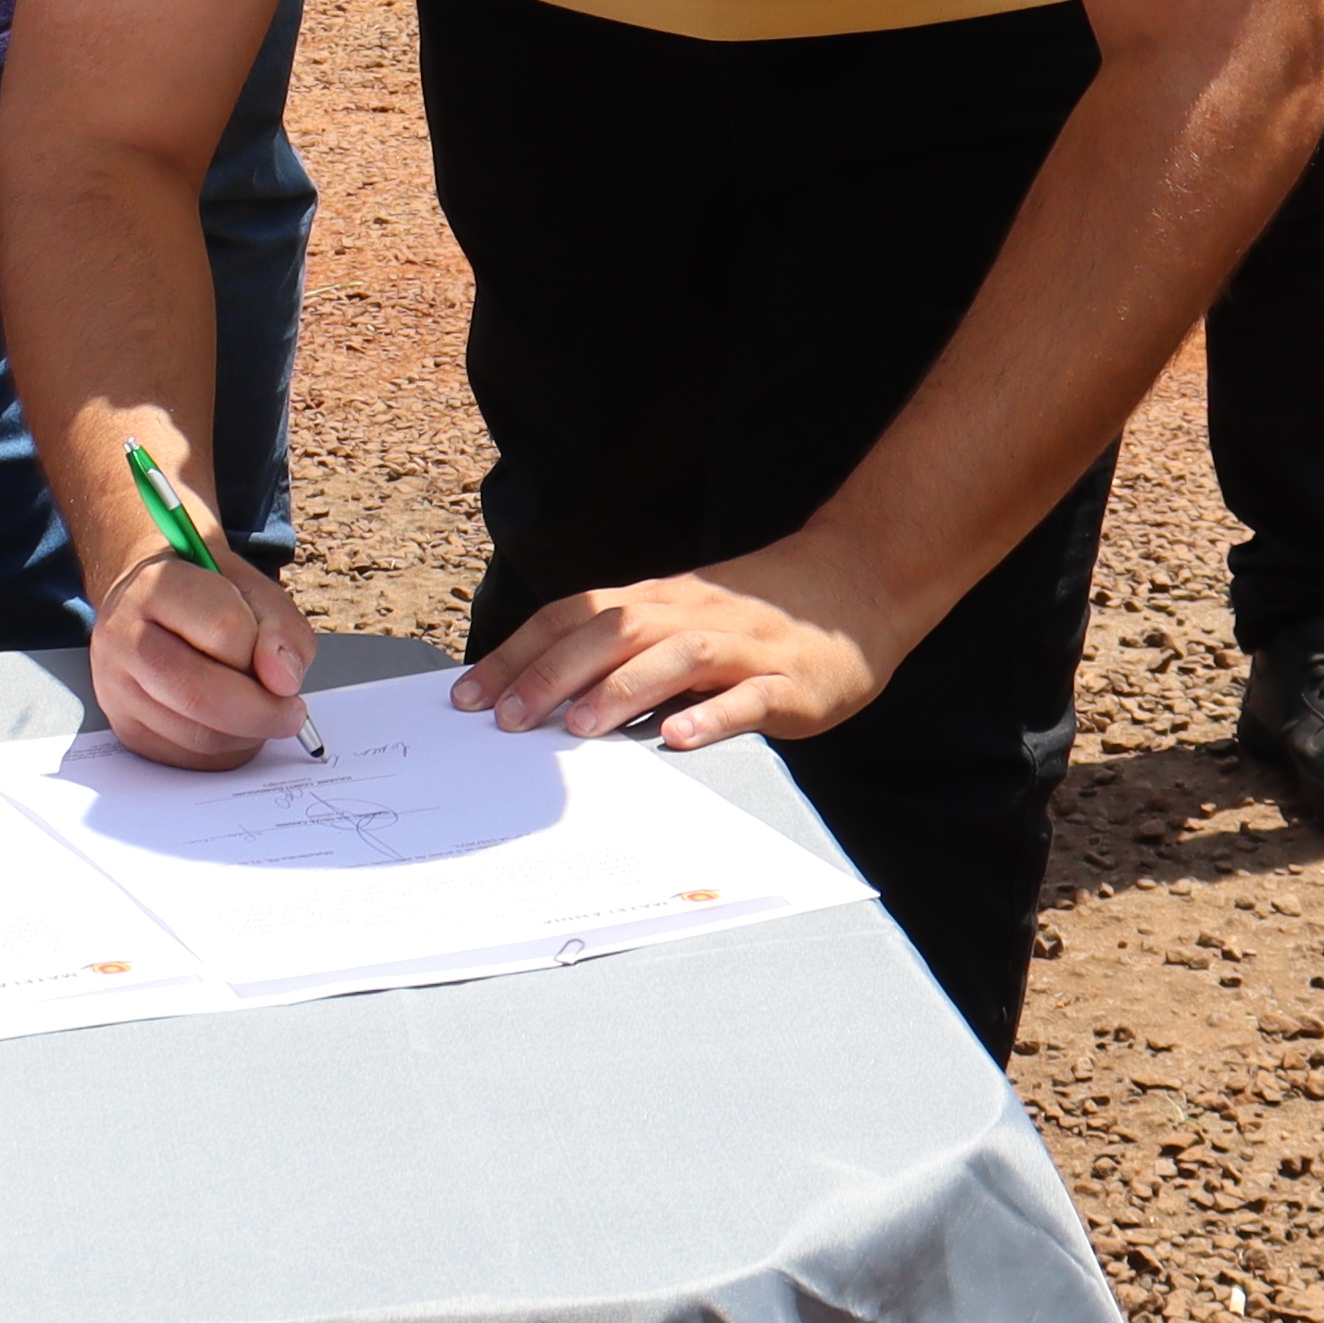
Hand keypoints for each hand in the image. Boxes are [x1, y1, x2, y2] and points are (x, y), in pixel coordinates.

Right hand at [92, 545, 325, 769]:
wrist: (146, 601)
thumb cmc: (204, 594)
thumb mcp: (253, 588)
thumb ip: (281, 627)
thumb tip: (283, 682)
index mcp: (156, 586)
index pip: (222, 629)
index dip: (267, 656)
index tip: (287, 673)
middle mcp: (124, 636)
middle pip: (199, 694)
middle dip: (261, 713)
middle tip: (290, 713)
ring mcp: (116, 687)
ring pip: (196, 735)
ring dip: (246, 735)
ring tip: (259, 711)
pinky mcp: (124, 727)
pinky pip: (188, 758)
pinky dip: (225, 751)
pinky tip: (231, 726)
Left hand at [450, 542, 896, 754]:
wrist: (854, 584)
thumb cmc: (754, 616)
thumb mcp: (680, 623)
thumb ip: (625, 656)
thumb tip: (549, 701)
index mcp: (655, 602)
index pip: (572, 617)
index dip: (518, 653)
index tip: (469, 695)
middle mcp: (689, 614)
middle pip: (612, 633)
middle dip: (552, 675)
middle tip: (506, 721)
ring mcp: (741, 645)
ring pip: (674, 657)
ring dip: (622, 690)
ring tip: (578, 728)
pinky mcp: (789, 680)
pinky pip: (748, 697)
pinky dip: (712, 716)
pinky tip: (679, 737)